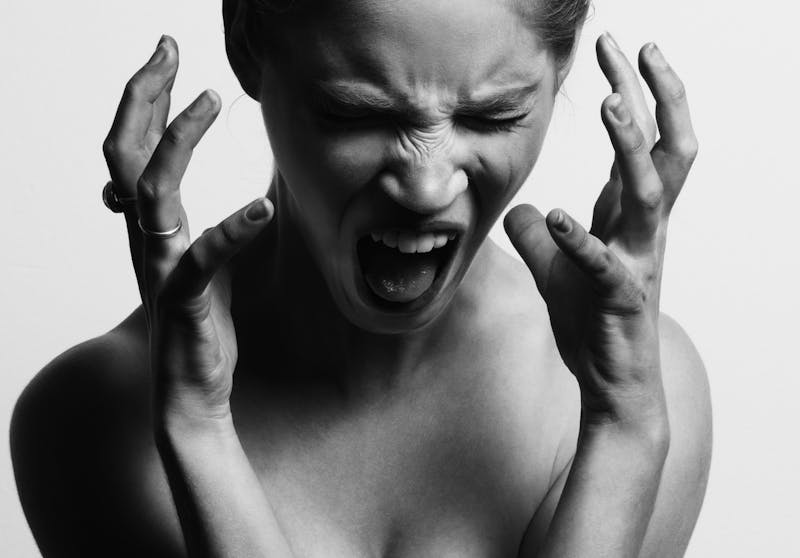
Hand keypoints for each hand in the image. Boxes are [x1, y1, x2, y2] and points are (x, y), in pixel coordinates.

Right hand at [102, 37, 274, 424]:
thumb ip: (203, 229)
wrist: (191, 393)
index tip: (167, 59)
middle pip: (125, 154)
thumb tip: (238, 197)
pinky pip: (200, 260)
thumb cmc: (200, 327)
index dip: (144, 101)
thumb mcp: (205, 266)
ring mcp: (161, 269)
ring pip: (151, 192)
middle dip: (143, 96)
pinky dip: (230, 230)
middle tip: (167, 48)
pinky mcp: (184, 301)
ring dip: (179, 142)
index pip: (134, 152)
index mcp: (153, 229)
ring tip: (212, 101)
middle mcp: (147, 241)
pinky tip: (263, 207)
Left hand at [504, 34, 697, 428]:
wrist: (612, 381)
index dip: (633, 92)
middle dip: (657, 96)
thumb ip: (542, 235)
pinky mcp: (620, 299)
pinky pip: (603, 265)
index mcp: (628, 217)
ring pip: (647, 194)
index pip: (641, 142)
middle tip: (635, 48)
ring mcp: (636, 262)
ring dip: (631, 148)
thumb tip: (524, 209)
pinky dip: (580, 240)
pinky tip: (557, 217)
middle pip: (667, 150)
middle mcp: (642, 230)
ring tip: (611, 105)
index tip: (618, 48)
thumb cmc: (592, 321)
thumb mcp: (556, 268)